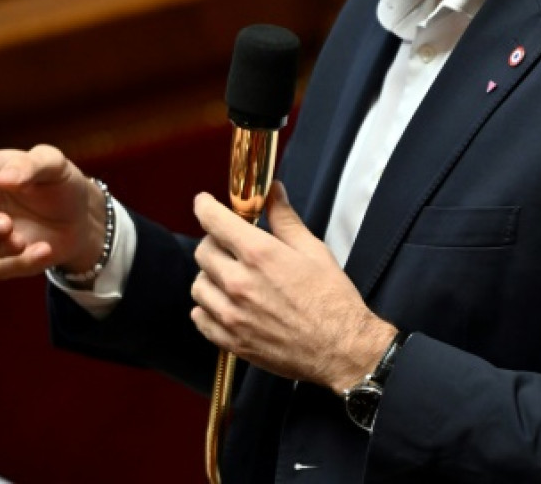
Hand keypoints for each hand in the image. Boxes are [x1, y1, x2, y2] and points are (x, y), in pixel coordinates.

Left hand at [190, 182, 395, 392]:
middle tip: (232, 246)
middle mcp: (239, 283)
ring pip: (198, 285)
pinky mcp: (232, 341)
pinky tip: (228, 304)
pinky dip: (208, 308)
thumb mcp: (313, 250)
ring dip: (210, 276)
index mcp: (259, 255)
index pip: (213, 221)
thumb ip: (285, 219)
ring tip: (232, 277)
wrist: (342, 349)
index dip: (205, 206)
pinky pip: (200, 318)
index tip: (204, 203)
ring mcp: (232, 315)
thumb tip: (272, 192)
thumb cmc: (332, 299)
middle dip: (214, 242)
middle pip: (203, 252)